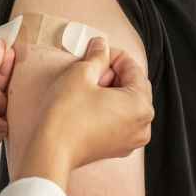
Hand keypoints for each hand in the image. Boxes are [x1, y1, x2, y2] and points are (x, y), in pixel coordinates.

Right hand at [17, 38, 153, 188]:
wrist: (52, 150)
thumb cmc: (67, 115)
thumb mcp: (81, 74)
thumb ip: (97, 56)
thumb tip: (101, 45)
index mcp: (141, 105)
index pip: (133, 68)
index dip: (113, 56)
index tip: (97, 52)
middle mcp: (143, 124)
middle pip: (134, 86)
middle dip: (113, 73)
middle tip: (90, 71)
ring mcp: (132, 140)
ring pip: (127, 102)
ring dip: (111, 90)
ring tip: (88, 88)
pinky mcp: (118, 148)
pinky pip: (121, 119)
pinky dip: (109, 107)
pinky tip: (88, 103)